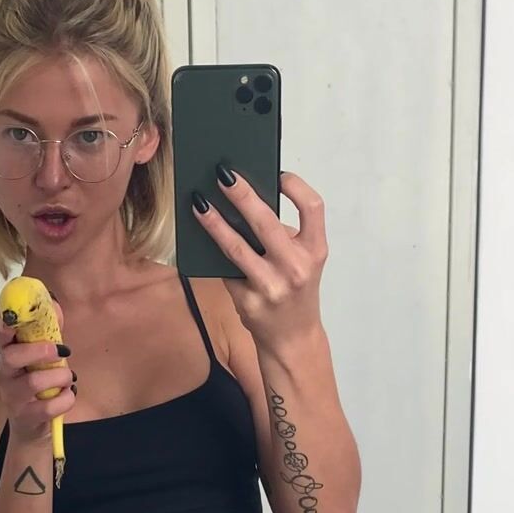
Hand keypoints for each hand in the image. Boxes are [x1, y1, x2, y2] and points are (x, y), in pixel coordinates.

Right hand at [0, 301, 75, 445]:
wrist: (32, 426)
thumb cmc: (39, 387)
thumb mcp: (43, 358)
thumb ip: (49, 332)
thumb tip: (55, 305)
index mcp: (8, 355)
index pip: (0, 335)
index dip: (6, 324)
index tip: (16, 318)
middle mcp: (4, 376)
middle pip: (11, 357)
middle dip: (39, 350)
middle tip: (62, 351)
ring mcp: (12, 398)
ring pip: (33, 382)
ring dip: (60, 377)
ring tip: (68, 378)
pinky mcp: (25, 417)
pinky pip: (49, 407)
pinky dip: (66, 399)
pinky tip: (68, 395)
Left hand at [193, 168, 327, 344]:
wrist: (292, 340)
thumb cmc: (295, 292)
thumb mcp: (303, 262)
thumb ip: (284, 236)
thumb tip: (243, 203)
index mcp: (315, 251)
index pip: (313, 207)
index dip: (296, 186)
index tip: (277, 173)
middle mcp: (296, 268)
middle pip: (266, 222)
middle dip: (241, 195)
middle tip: (222, 175)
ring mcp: (271, 286)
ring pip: (237, 247)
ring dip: (214, 222)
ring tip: (198, 203)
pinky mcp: (248, 302)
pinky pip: (225, 269)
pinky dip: (212, 252)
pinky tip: (199, 236)